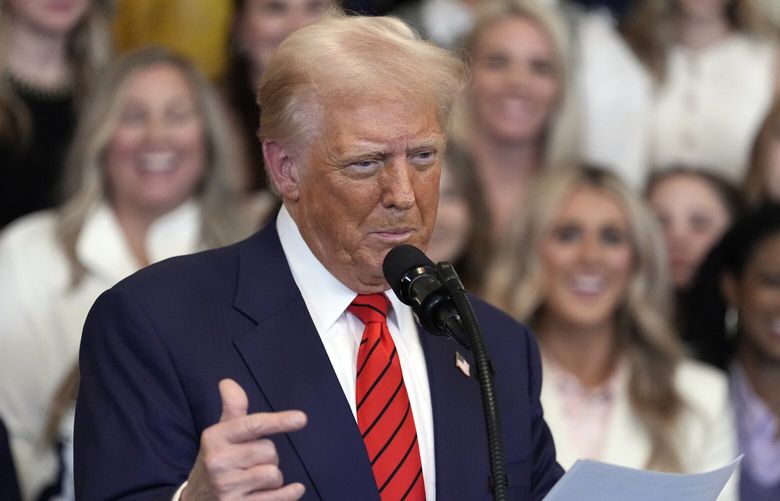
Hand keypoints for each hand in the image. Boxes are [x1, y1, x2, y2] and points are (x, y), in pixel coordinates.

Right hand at [182, 379, 306, 499]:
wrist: (196, 500)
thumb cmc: (217, 461)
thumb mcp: (220, 434)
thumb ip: (232, 409)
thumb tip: (228, 382)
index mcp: (215, 438)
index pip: (252, 425)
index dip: (278, 421)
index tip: (301, 418)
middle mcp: (218, 462)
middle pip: (268, 451)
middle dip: (268, 456)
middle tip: (254, 462)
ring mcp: (227, 488)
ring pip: (274, 474)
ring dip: (273, 477)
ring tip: (256, 480)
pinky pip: (276, 498)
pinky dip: (289, 494)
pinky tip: (294, 489)